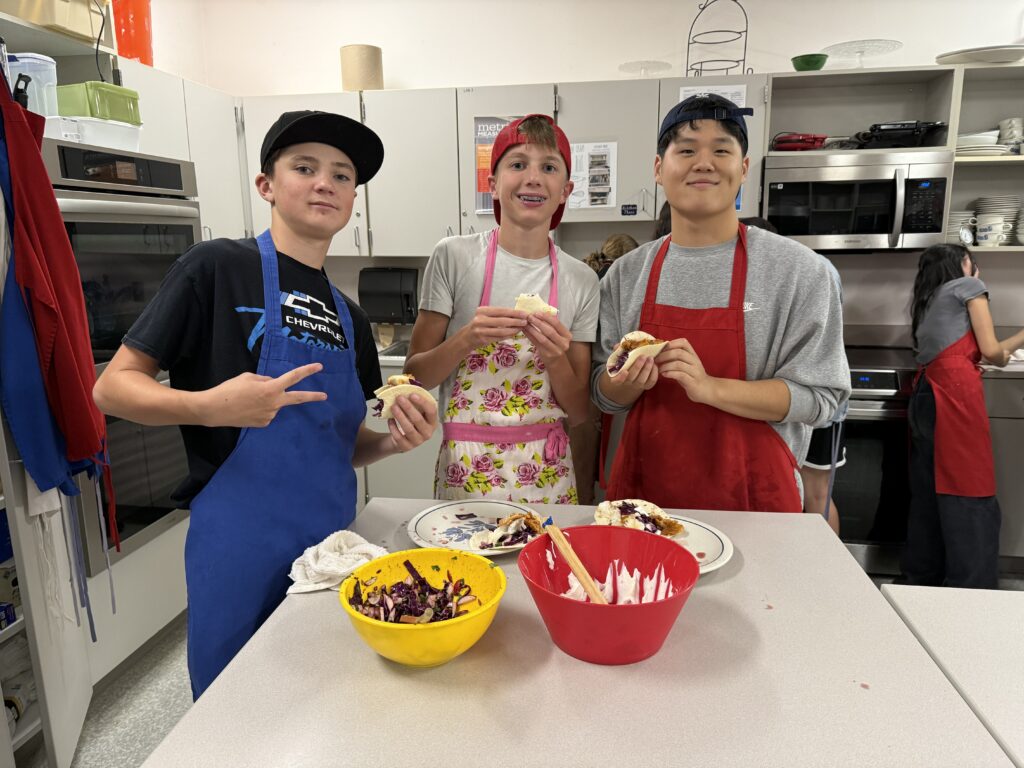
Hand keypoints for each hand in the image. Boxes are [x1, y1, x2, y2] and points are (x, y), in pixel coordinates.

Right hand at [199, 363, 325, 427]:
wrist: (214, 409)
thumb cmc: (230, 389)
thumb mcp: (248, 377)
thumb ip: (265, 380)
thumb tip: (273, 384)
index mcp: (271, 388)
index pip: (293, 377)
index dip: (307, 371)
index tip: (319, 367)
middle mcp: (275, 403)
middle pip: (297, 398)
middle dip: (312, 396)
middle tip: (325, 396)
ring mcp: (270, 415)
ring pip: (274, 403)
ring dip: (266, 399)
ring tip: (247, 399)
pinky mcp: (264, 423)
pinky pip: (266, 412)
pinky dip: (260, 409)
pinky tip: (247, 408)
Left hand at [386, 393, 437, 452]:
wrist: (404, 440)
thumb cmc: (412, 422)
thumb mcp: (416, 412)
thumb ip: (414, 402)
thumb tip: (404, 385)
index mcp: (432, 422)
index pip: (431, 411)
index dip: (423, 402)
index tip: (412, 394)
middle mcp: (428, 432)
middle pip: (418, 419)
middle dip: (408, 407)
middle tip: (399, 398)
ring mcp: (418, 441)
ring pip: (408, 428)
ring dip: (400, 416)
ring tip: (393, 407)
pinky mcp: (407, 447)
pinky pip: (399, 437)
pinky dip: (393, 427)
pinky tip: (390, 420)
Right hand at [459, 307, 527, 349]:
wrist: (466, 337)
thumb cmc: (479, 324)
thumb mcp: (486, 316)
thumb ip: (498, 314)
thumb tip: (517, 313)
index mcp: (482, 311)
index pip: (501, 311)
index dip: (514, 312)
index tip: (524, 313)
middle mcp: (480, 320)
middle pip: (502, 321)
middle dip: (516, 321)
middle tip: (526, 321)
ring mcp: (481, 331)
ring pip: (501, 331)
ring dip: (513, 330)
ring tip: (521, 328)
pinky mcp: (483, 340)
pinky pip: (499, 338)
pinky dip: (508, 336)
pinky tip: (514, 333)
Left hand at [522, 312, 571, 364]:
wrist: (556, 360)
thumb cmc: (556, 343)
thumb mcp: (558, 334)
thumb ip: (552, 325)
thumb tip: (539, 312)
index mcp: (567, 335)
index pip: (557, 323)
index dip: (546, 317)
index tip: (537, 312)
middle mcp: (563, 343)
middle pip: (549, 331)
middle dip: (538, 322)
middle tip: (529, 316)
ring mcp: (555, 350)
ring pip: (542, 338)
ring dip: (532, 329)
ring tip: (525, 323)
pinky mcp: (547, 354)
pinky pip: (536, 343)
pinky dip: (529, 336)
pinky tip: (524, 330)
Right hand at [616, 351, 658, 389]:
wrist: (633, 374)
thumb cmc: (625, 364)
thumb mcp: (620, 359)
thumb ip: (619, 352)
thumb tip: (618, 346)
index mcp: (617, 377)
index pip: (617, 381)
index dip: (621, 377)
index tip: (625, 371)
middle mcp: (627, 383)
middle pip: (631, 378)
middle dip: (638, 367)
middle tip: (643, 356)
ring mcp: (637, 385)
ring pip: (642, 380)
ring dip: (647, 368)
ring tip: (650, 358)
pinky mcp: (647, 386)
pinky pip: (651, 381)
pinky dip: (654, 372)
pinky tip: (654, 364)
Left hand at [656, 339, 716, 403]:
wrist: (706, 390)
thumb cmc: (691, 376)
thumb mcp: (685, 364)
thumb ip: (676, 358)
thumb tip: (659, 351)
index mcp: (693, 354)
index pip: (683, 342)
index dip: (670, 344)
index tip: (660, 349)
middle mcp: (695, 361)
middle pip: (679, 353)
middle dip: (664, 355)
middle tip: (655, 360)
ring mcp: (695, 371)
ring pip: (678, 364)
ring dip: (665, 366)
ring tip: (658, 369)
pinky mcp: (693, 382)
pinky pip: (680, 375)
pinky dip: (670, 374)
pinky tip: (664, 375)